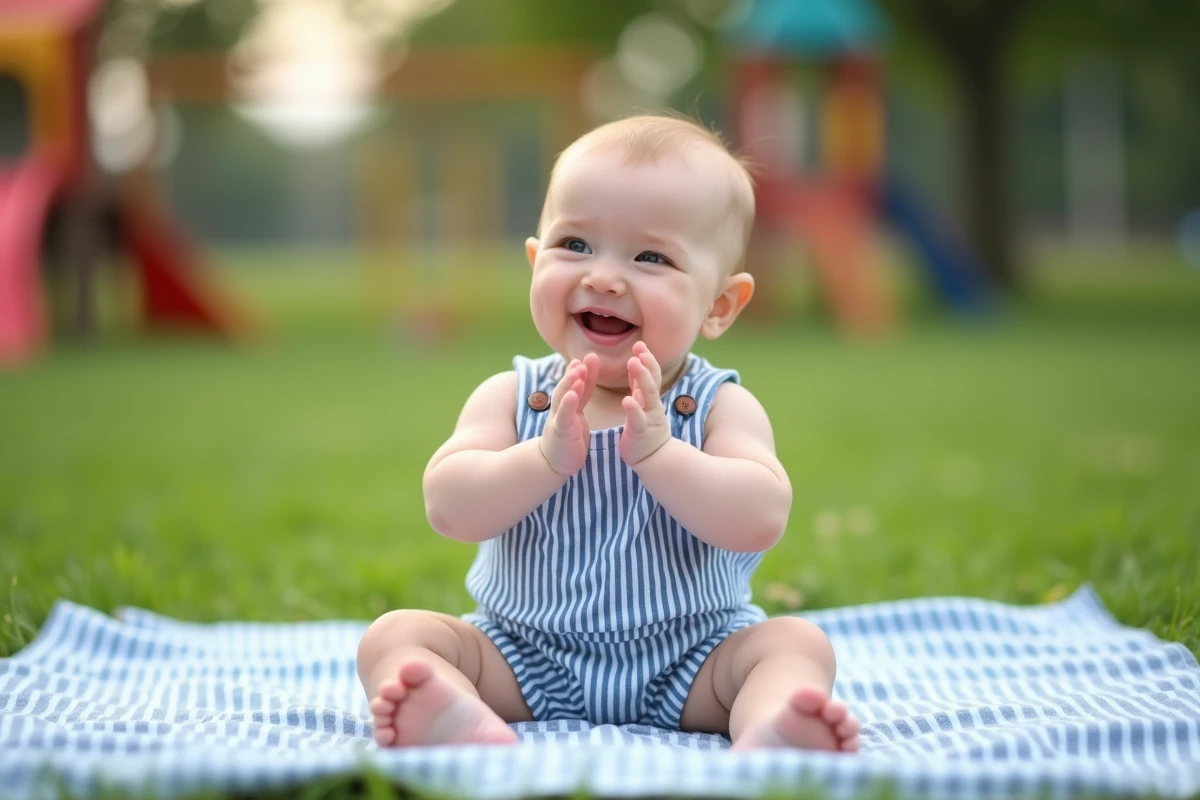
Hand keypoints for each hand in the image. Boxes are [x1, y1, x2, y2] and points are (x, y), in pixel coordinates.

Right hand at [539, 354, 598, 476]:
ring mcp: (559, 419)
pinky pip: (563, 416)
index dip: (584, 373)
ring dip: (570, 383)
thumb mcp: (577, 416)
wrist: (553, 464)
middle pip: (567, 387)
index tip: (591, 358)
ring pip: (562, 398)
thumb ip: (580, 398)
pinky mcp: (559, 432)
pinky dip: (567, 404)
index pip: (577, 386)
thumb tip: (584, 380)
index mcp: (569, 407)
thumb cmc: (568, 441)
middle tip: (583, 359)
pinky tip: (572, 394)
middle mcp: (562, 410)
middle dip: (574, 372)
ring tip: (578, 369)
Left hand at [620, 342, 670, 466]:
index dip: (647, 358)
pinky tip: (626, 400)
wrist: (652, 458)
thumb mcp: (644, 403)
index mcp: (649, 398)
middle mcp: (652, 405)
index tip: (640, 343)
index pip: (650, 374)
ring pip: (648, 396)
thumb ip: (640, 384)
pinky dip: (633, 409)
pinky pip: (638, 420)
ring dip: (642, 378)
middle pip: (652, 380)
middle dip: (647, 363)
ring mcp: (648, 418)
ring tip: (634, 363)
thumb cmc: (644, 428)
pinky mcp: (640, 433)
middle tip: (639, 347)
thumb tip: (639, 360)